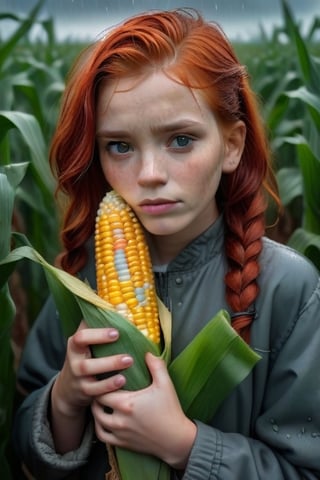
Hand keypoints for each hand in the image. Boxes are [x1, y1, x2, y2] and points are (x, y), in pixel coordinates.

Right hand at [50, 321, 132, 452]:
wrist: (69, 387)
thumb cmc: (85, 356)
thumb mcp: (86, 341)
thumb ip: (97, 324)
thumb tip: (120, 304)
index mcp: (75, 345)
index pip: (81, 337)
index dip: (98, 334)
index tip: (117, 332)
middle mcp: (74, 361)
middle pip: (86, 360)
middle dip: (108, 359)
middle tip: (129, 355)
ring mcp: (78, 378)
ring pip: (91, 374)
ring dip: (111, 369)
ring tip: (129, 364)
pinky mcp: (84, 392)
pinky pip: (96, 391)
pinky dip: (109, 387)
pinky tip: (123, 381)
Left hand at [92, 352, 196, 468]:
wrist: (176, 439)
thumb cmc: (171, 410)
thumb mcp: (165, 384)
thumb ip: (156, 365)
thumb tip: (147, 352)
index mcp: (127, 403)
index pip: (103, 390)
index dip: (101, 382)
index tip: (103, 375)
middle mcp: (120, 419)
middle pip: (97, 404)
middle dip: (97, 394)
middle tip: (100, 385)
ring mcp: (120, 433)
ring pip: (97, 421)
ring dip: (96, 410)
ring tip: (99, 401)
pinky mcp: (122, 443)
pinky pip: (102, 436)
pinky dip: (99, 427)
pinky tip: (102, 420)